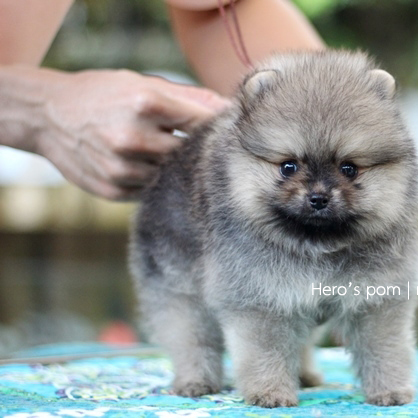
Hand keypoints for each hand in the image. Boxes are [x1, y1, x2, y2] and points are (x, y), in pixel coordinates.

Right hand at [1, 67, 229, 199]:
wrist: (46, 115)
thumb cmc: (103, 94)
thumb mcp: (143, 84)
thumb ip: (190, 97)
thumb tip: (230, 110)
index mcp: (146, 103)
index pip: (202, 122)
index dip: (217, 127)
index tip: (224, 130)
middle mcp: (133, 138)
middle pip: (190, 153)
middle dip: (199, 150)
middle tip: (204, 148)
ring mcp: (121, 168)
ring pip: (173, 176)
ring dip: (177, 169)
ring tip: (169, 157)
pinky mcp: (113, 191)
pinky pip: (151, 192)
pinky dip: (156, 182)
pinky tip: (149, 169)